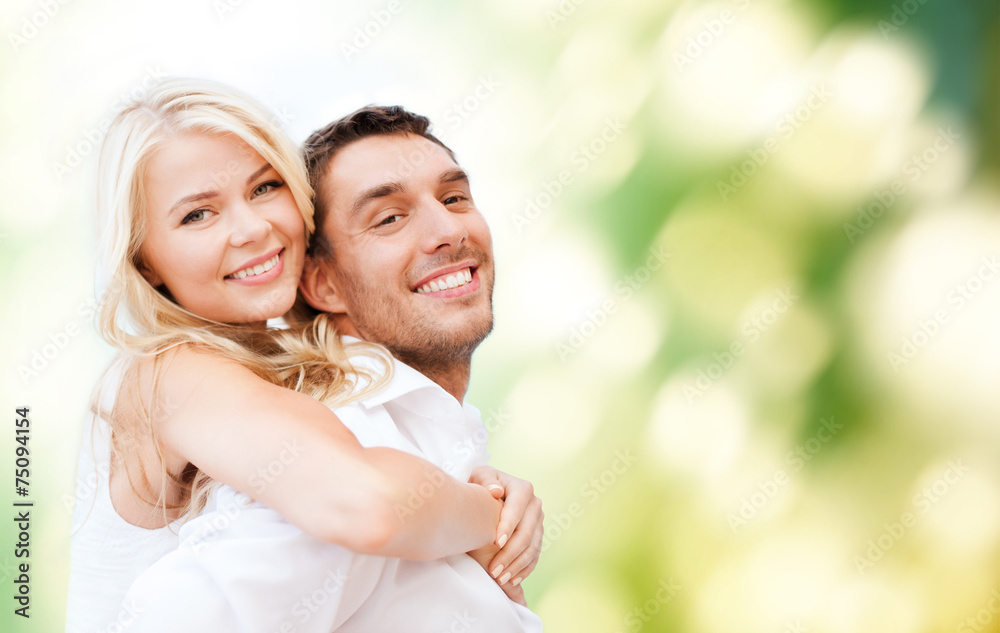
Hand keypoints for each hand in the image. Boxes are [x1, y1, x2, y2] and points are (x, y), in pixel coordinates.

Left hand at [468, 466, 542, 592]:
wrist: (490, 491)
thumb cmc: (482, 484)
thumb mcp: (480, 476)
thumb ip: (486, 481)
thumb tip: (496, 491)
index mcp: (523, 489)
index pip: (517, 510)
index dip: (508, 527)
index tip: (495, 543)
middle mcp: (535, 505)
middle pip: (526, 533)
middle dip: (510, 554)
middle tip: (493, 570)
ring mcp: (538, 521)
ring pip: (532, 547)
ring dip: (517, 565)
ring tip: (500, 579)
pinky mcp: (538, 535)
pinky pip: (535, 555)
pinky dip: (525, 569)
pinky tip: (512, 580)